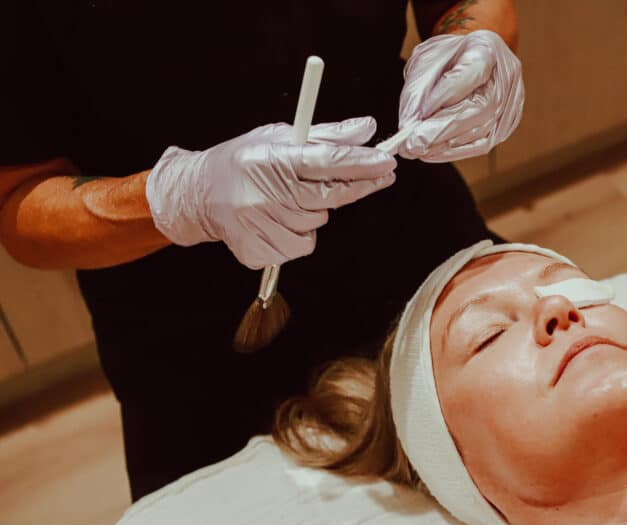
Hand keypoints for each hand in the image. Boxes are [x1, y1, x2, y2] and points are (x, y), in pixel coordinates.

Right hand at [145, 117, 395, 268]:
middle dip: (355, 187)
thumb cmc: (243, 162)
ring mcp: (262, 225)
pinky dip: (297, 236)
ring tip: (287, 200)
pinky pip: (300, 247)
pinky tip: (276, 220)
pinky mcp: (259, 250)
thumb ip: (327, 136)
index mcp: (273, 159)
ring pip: (316, 225)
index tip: (388, 164)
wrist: (197, 195)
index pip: (326, 162)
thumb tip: (368, 129)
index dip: (361, 164)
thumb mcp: (280, 137)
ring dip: (313, 213)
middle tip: (374, 176)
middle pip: (330, 198)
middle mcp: (267, 193)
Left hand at [397, 30, 523, 162]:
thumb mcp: (426, 61)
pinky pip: (482, 144)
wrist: (470, 59)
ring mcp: (510, 104)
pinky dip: (455, 151)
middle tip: (413, 142)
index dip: (446, 95)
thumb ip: (419, 89)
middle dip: (442, 129)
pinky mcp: (505, 126)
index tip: (420, 114)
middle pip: (480, 108)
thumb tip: (409, 126)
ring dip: (446, 144)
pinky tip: (433, 153)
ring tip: (418, 149)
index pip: (472, 73)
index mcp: (487, 50)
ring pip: (482, 131)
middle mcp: (506, 77)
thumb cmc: (448, 58)